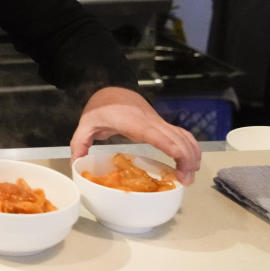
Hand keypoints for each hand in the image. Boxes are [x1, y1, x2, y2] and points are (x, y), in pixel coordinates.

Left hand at [69, 86, 201, 184]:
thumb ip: (79, 142)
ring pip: (184, 136)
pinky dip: (191, 148)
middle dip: (186, 159)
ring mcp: (158, 122)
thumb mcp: (86, 123)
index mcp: (132, 121)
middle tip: (184, 181)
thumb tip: (77, 163)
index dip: (171, 146)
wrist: (112, 89)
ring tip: (188, 177)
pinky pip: (182, 135)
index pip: (156, 133)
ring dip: (192, 155)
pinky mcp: (162, 125)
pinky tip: (190, 164)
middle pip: (176, 138)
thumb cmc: (101, 106)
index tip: (180, 162)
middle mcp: (150, 121)